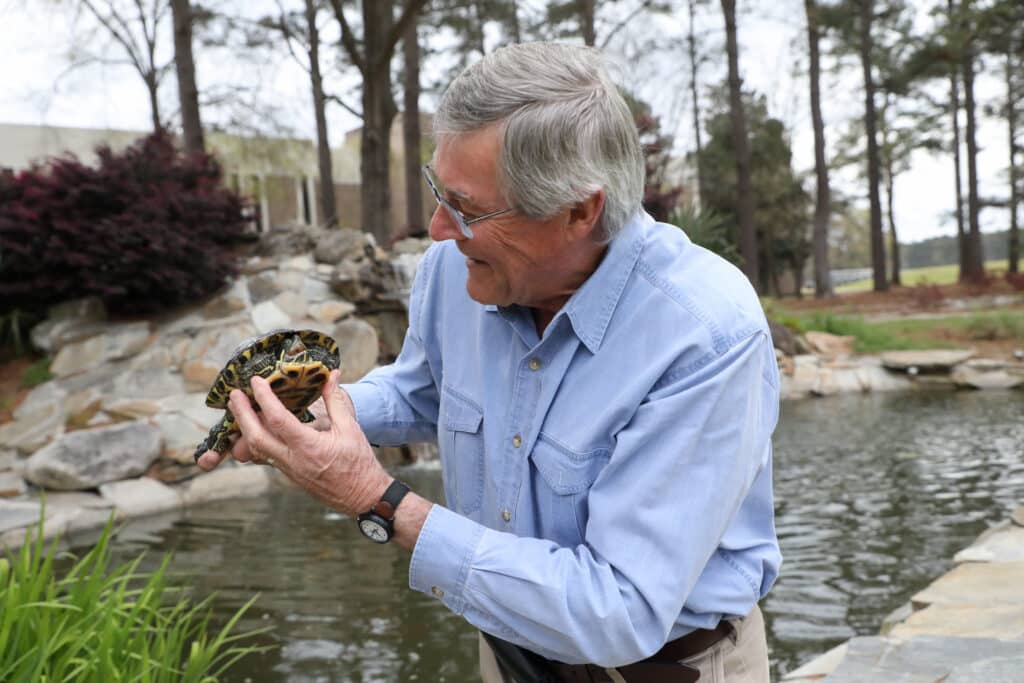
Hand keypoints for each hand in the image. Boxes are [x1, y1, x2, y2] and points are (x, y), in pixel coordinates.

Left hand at [197, 369, 390, 516]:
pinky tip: (257, 426)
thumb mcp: (350, 428)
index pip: (278, 419)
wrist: (362, 496)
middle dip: (241, 414)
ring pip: (257, 448)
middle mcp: (293, 460)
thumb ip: (336, 401)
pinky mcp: (289, 475)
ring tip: (240, 408)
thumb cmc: (359, 463)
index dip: (264, 398)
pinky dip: (257, 438)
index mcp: (308, 447)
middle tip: (234, 395)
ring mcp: (288, 470)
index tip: (256, 382)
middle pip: (256, 437)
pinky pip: (266, 455)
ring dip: (245, 427)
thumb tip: (332, 376)